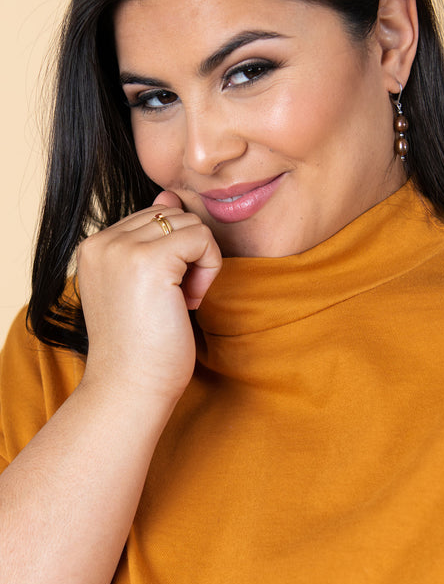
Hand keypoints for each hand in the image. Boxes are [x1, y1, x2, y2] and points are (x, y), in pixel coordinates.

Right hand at [76, 191, 221, 405]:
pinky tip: (192, 301)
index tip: (166, 294)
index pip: (154, 216)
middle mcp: (102, 242)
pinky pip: (202, 237)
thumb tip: (170, 194)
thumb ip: (152, 237)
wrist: (130, 389)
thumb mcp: (142, 283)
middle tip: (179, 300)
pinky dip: (209, 268)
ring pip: (189, 223)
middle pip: (173, 215)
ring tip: (183, 301)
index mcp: (94, 246)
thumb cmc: (140, 345)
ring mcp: (122, 249)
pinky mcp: (149, 260)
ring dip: (200, 262)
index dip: (173, 253)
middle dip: (188, 255)